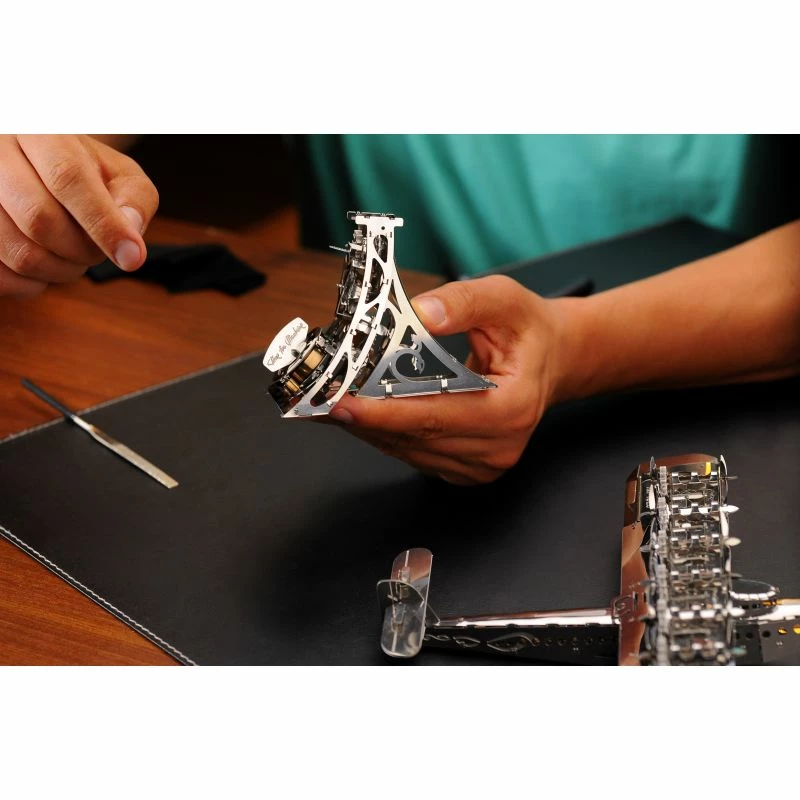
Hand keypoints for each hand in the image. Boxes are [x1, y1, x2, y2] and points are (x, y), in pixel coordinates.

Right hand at [0, 135, 157, 296]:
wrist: (38, 168)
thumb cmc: (85, 173)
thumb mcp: (119, 174)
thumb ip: (134, 198)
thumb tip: (130, 232)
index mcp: (40, 132)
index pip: (67, 177)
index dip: (103, 223)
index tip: (132, 257)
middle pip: (40, 219)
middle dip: (83, 251)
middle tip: (96, 250)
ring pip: (19, 252)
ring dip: (61, 271)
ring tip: (74, 256)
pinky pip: (0, 277)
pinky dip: (33, 285)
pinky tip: (47, 265)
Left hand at [329, 275, 564, 484]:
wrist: (552, 360)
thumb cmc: (528, 331)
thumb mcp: (505, 298)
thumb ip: (464, 301)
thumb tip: (420, 314)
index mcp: (512, 408)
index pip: (436, 416)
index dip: (385, 411)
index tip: (341, 403)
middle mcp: (499, 446)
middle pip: (415, 437)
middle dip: (363, 418)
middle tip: (318, 398)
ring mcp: (483, 465)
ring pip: (409, 450)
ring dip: (368, 428)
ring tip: (330, 402)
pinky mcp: (469, 469)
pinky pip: (415, 455)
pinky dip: (385, 434)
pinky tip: (361, 414)